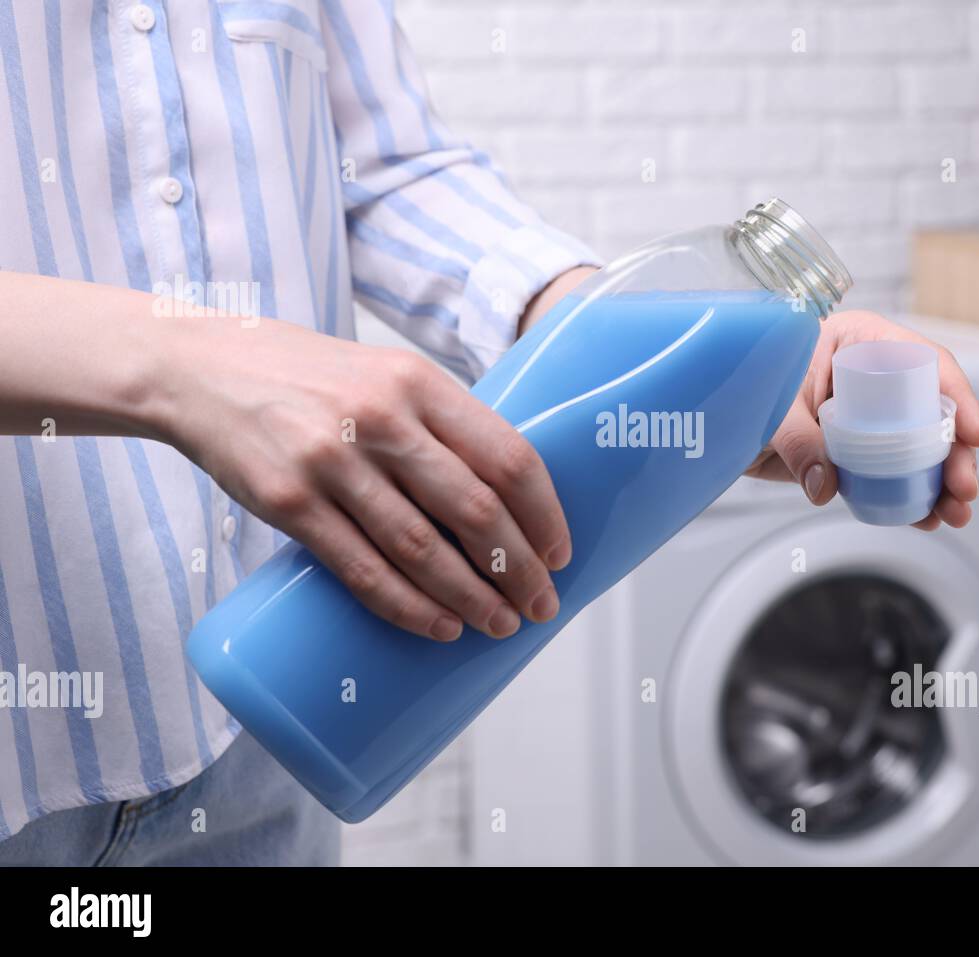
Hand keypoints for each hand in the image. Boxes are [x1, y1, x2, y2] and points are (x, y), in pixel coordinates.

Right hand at [161, 317, 569, 641]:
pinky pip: (362, 570)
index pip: (507, 456)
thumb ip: (440, 422)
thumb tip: (505, 494)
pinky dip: (408, 607)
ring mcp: (332, 461)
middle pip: (474, 510)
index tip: (560, 553)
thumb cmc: (309, 376)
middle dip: (519, 569)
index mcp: (418, 382)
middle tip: (541, 605)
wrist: (200, 369)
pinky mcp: (289, 502)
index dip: (543, 514)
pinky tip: (440, 626)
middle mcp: (380, 419)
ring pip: (422, 549)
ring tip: (500, 624)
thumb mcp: (385, 374)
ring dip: (471, 598)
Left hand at [745, 310, 978, 529]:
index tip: (974, 434)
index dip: (957, 397)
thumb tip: (826, 485)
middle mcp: (874, 379)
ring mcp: (869, 419)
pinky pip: (891, 475)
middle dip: (955, 453)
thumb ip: (798, 441)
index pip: (924, 363)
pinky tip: (927, 518)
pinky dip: (911, 498)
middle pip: (932, 413)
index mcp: (861, 342)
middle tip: (963, 487)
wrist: (713, 416)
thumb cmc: (743, 384)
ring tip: (954, 514)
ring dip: (941, 483)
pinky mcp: (857, 453)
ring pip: (920, 448)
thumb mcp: (770, 407)